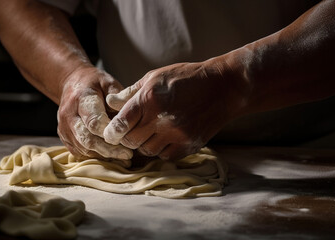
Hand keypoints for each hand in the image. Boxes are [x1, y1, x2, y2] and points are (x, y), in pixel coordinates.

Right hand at [57, 67, 132, 161]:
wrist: (72, 84)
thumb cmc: (94, 84)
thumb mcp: (109, 83)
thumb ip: (118, 98)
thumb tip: (130, 116)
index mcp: (81, 99)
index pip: (94, 121)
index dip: (110, 132)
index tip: (127, 136)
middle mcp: (69, 115)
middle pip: (87, 139)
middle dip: (109, 149)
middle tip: (128, 155)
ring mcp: (64, 128)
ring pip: (84, 148)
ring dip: (104, 155)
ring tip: (123, 157)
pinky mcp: (65, 138)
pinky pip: (81, 152)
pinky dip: (97, 155)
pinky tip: (111, 155)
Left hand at [103, 60, 247, 160]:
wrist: (224, 88)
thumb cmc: (186, 78)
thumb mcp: (155, 77)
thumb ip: (131, 92)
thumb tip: (110, 103)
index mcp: (149, 99)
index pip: (119, 124)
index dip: (111, 132)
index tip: (111, 133)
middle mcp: (161, 119)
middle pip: (130, 141)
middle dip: (127, 137)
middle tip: (133, 129)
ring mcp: (176, 135)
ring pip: (146, 151)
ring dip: (144, 144)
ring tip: (151, 131)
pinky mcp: (189, 145)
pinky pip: (164, 156)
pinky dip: (161, 150)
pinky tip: (166, 137)